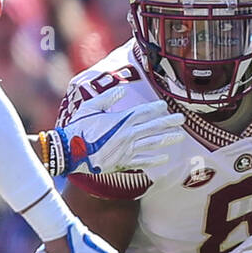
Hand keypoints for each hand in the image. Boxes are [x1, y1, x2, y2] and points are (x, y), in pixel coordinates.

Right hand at [45, 87, 184, 174]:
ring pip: (151, 144)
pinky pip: (142, 161)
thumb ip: (107, 98)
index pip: (143, 112)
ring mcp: (126, 150)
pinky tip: (165, 158)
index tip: (165, 106)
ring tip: (179, 137)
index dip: (155, 108)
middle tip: (182, 120)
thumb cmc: (77, 128)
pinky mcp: (122, 162)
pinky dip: (154, 160)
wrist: (69, 152)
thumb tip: (122, 90)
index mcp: (120, 120)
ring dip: (166, 139)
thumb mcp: (90, 107)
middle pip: (152, 127)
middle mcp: (127, 134)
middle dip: (168, 123)